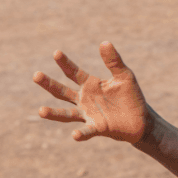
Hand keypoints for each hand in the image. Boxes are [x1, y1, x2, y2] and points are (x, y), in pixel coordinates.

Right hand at [33, 41, 149, 143]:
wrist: (141, 120)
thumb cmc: (131, 96)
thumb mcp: (124, 76)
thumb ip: (114, 61)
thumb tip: (104, 42)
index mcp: (90, 84)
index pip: (73, 72)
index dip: (65, 63)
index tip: (56, 53)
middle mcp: (84, 100)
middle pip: (62, 91)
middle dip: (49, 84)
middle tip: (36, 75)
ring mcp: (88, 115)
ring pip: (67, 113)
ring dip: (54, 113)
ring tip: (40, 111)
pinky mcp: (97, 128)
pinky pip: (86, 131)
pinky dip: (80, 133)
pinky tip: (75, 134)